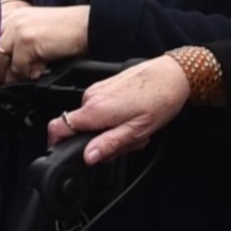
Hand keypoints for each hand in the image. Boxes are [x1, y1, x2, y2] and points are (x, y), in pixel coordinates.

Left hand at [0, 0, 89, 79]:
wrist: (87, 26)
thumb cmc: (64, 33)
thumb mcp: (36, 35)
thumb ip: (17, 48)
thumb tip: (4, 72)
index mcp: (11, 17)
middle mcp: (11, 20)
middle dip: (2, 74)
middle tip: (14, 82)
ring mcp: (17, 29)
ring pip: (3, 64)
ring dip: (16, 76)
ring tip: (33, 72)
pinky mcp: (26, 41)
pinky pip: (18, 68)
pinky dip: (29, 74)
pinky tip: (42, 68)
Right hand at [50, 51, 196, 159]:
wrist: (173, 75)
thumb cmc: (160, 100)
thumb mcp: (136, 130)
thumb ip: (108, 144)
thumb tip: (89, 156)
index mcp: (96, 110)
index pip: (58, 127)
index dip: (58, 144)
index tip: (67, 153)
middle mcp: (91, 97)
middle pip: (80, 130)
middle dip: (102, 142)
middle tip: (127, 143)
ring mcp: (97, 90)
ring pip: (92, 121)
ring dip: (111, 131)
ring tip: (134, 129)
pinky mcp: (104, 87)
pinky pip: (99, 110)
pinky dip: (113, 119)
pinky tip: (131, 118)